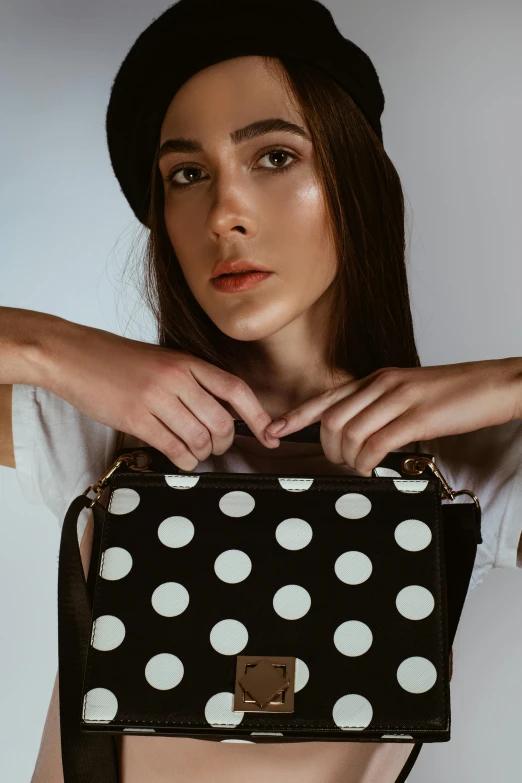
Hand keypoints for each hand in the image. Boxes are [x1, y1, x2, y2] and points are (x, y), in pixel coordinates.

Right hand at [38, 317, 279, 470]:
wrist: (73, 355)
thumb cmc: (117, 359)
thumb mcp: (162, 359)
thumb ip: (191, 380)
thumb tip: (220, 411)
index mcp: (186, 361)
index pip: (235, 389)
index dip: (258, 416)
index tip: (271, 435)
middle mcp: (175, 378)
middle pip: (221, 421)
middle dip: (225, 443)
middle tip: (217, 448)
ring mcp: (155, 399)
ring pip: (199, 438)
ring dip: (203, 454)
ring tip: (196, 453)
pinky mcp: (134, 419)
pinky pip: (173, 448)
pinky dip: (184, 461)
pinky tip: (181, 460)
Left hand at [265, 358, 521, 475]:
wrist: (496, 383)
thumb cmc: (456, 393)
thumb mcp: (410, 393)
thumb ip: (382, 407)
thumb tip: (360, 434)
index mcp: (378, 378)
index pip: (327, 397)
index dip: (296, 416)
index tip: (273, 430)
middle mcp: (383, 384)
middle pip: (331, 418)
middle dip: (326, 447)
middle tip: (339, 463)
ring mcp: (399, 398)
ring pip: (349, 431)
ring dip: (348, 458)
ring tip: (360, 468)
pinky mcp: (418, 415)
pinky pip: (376, 442)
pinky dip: (367, 461)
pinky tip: (374, 469)